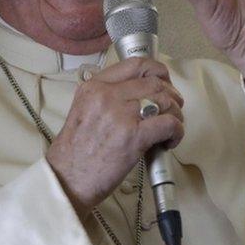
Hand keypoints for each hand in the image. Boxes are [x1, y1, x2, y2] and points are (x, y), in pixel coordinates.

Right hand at [45, 58, 183, 216]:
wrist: (67, 180)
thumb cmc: (76, 153)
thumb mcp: (84, 111)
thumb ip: (108, 98)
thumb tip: (142, 95)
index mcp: (94, 87)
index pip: (136, 65)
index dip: (158, 71)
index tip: (165, 82)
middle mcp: (107, 95)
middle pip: (155, 82)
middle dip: (172, 95)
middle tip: (173, 110)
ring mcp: (121, 115)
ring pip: (166, 100)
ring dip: (176, 114)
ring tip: (171, 129)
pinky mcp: (134, 136)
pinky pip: (169, 123)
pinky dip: (177, 131)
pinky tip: (169, 141)